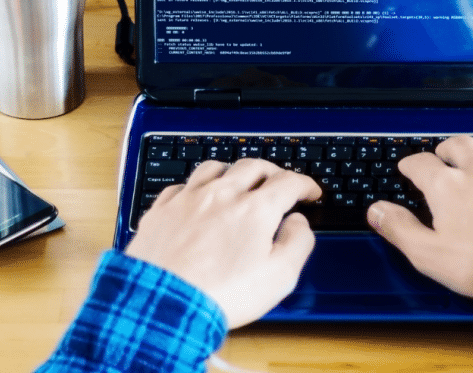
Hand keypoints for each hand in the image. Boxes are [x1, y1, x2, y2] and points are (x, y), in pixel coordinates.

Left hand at [125, 158, 320, 327]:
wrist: (164, 305)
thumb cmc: (221, 294)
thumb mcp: (279, 277)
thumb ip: (298, 243)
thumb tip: (298, 223)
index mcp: (255, 209)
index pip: (289, 182)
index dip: (305, 184)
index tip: (310, 192)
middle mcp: (223, 194)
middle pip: (253, 166)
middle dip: (272, 172)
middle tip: (278, 183)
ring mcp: (189, 199)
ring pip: (216, 168)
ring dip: (232, 172)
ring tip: (237, 183)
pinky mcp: (162, 211)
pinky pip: (181, 185)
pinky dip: (195, 188)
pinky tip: (196, 198)